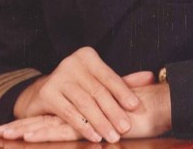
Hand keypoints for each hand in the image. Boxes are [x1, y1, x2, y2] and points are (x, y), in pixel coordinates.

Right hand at [0, 46, 153, 142]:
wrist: (41, 93)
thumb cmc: (77, 88)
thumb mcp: (98, 82)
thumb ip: (122, 82)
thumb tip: (151, 77)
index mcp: (87, 56)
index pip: (108, 76)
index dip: (123, 92)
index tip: (136, 107)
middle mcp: (72, 63)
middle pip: (97, 91)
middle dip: (114, 111)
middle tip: (126, 128)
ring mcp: (58, 77)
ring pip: (84, 103)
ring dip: (101, 122)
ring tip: (113, 136)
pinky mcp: (47, 93)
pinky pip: (69, 113)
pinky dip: (83, 126)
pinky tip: (94, 136)